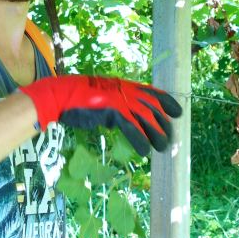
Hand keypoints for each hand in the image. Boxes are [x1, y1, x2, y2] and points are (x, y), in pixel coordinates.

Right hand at [19, 74, 181, 155]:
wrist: (61, 95)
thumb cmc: (78, 99)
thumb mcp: (103, 100)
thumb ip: (116, 108)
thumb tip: (125, 121)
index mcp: (125, 86)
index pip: (152, 92)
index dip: (167, 102)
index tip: (177, 113)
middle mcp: (125, 91)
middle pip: (153, 107)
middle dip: (164, 124)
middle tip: (169, 139)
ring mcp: (119, 100)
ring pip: (146, 118)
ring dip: (156, 134)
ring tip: (162, 148)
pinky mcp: (111, 110)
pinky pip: (131, 127)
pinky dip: (139, 139)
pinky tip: (145, 150)